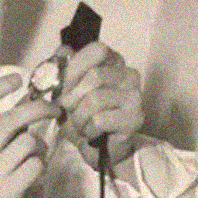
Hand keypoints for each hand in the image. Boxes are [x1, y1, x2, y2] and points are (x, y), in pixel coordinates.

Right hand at [0, 73, 59, 197]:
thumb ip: (8, 128)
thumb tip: (31, 95)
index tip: (15, 78)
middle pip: (10, 121)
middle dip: (37, 109)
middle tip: (55, 108)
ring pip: (27, 143)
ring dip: (40, 148)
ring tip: (35, 159)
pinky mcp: (5, 190)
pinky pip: (35, 164)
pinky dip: (41, 167)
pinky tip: (34, 175)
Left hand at [56, 42, 142, 166]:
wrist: (95, 148)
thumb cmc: (82, 115)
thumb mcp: (66, 90)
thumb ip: (64, 69)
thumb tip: (62, 51)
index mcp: (113, 62)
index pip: (98, 50)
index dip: (76, 68)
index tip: (67, 87)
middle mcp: (129, 74)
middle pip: (95, 75)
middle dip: (74, 98)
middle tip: (71, 111)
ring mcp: (135, 96)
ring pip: (95, 99)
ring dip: (79, 117)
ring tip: (80, 124)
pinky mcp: (135, 118)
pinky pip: (100, 120)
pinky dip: (88, 130)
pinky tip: (92, 133)